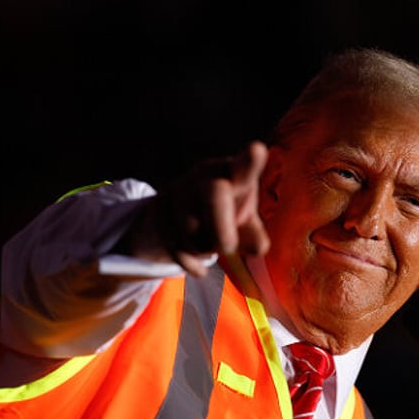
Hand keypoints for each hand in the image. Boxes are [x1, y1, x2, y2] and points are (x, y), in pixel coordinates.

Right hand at [135, 141, 270, 276]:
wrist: (179, 215)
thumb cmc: (225, 214)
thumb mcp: (244, 223)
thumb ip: (253, 235)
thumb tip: (259, 247)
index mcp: (233, 174)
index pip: (243, 167)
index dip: (250, 160)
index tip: (257, 149)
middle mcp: (205, 175)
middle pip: (215, 194)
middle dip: (221, 226)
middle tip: (228, 248)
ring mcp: (179, 189)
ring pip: (192, 227)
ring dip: (204, 249)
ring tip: (209, 245)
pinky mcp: (159, 206)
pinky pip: (175, 245)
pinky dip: (191, 264)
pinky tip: (200, 269)